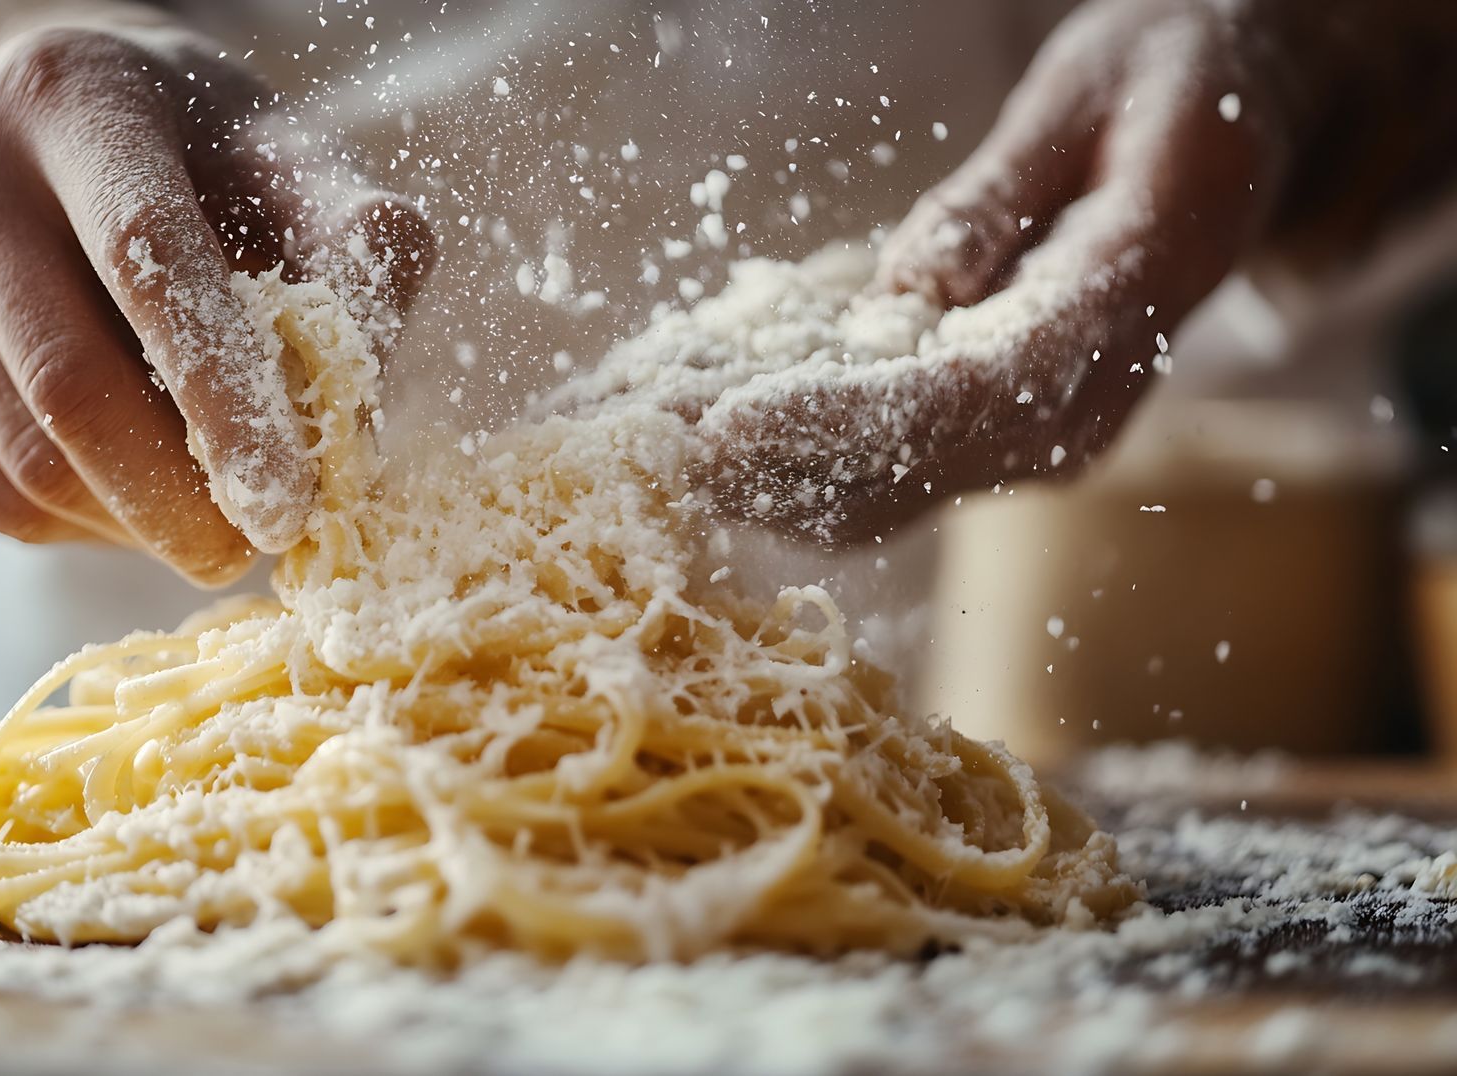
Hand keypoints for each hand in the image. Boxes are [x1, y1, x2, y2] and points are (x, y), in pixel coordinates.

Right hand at [0, 5, 433, 582]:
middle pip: (73, 387)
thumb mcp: (288, 164)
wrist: (45, 133)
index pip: (150, 263)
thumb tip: (355, 420)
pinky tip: (130, 499)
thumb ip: (355, 255)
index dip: (226, 399)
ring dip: (138, 524)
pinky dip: (75, 526)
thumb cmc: (196, 158)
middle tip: (258, 547)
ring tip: (207, 517)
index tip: (291, 508)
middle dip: (183, 499)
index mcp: (72, 94)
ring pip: (25, 461)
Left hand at [696, 0, 1456, 545]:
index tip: (728, 426)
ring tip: (647, 455)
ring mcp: (1048, 429)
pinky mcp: (1000, 429)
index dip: (845, 424)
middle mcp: (1091, 395)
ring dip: (761, 485)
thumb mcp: (1095, 95)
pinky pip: (889, 469)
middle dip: (766, 467)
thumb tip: (912, 287)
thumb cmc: (1174, 88)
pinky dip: (789, 468)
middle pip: (915, 466)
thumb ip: (1003, 195)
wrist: (1244, 137)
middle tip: (642, 449)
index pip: (976, 394)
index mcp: (1130, 296)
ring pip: (891, 491)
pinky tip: (703, 450)